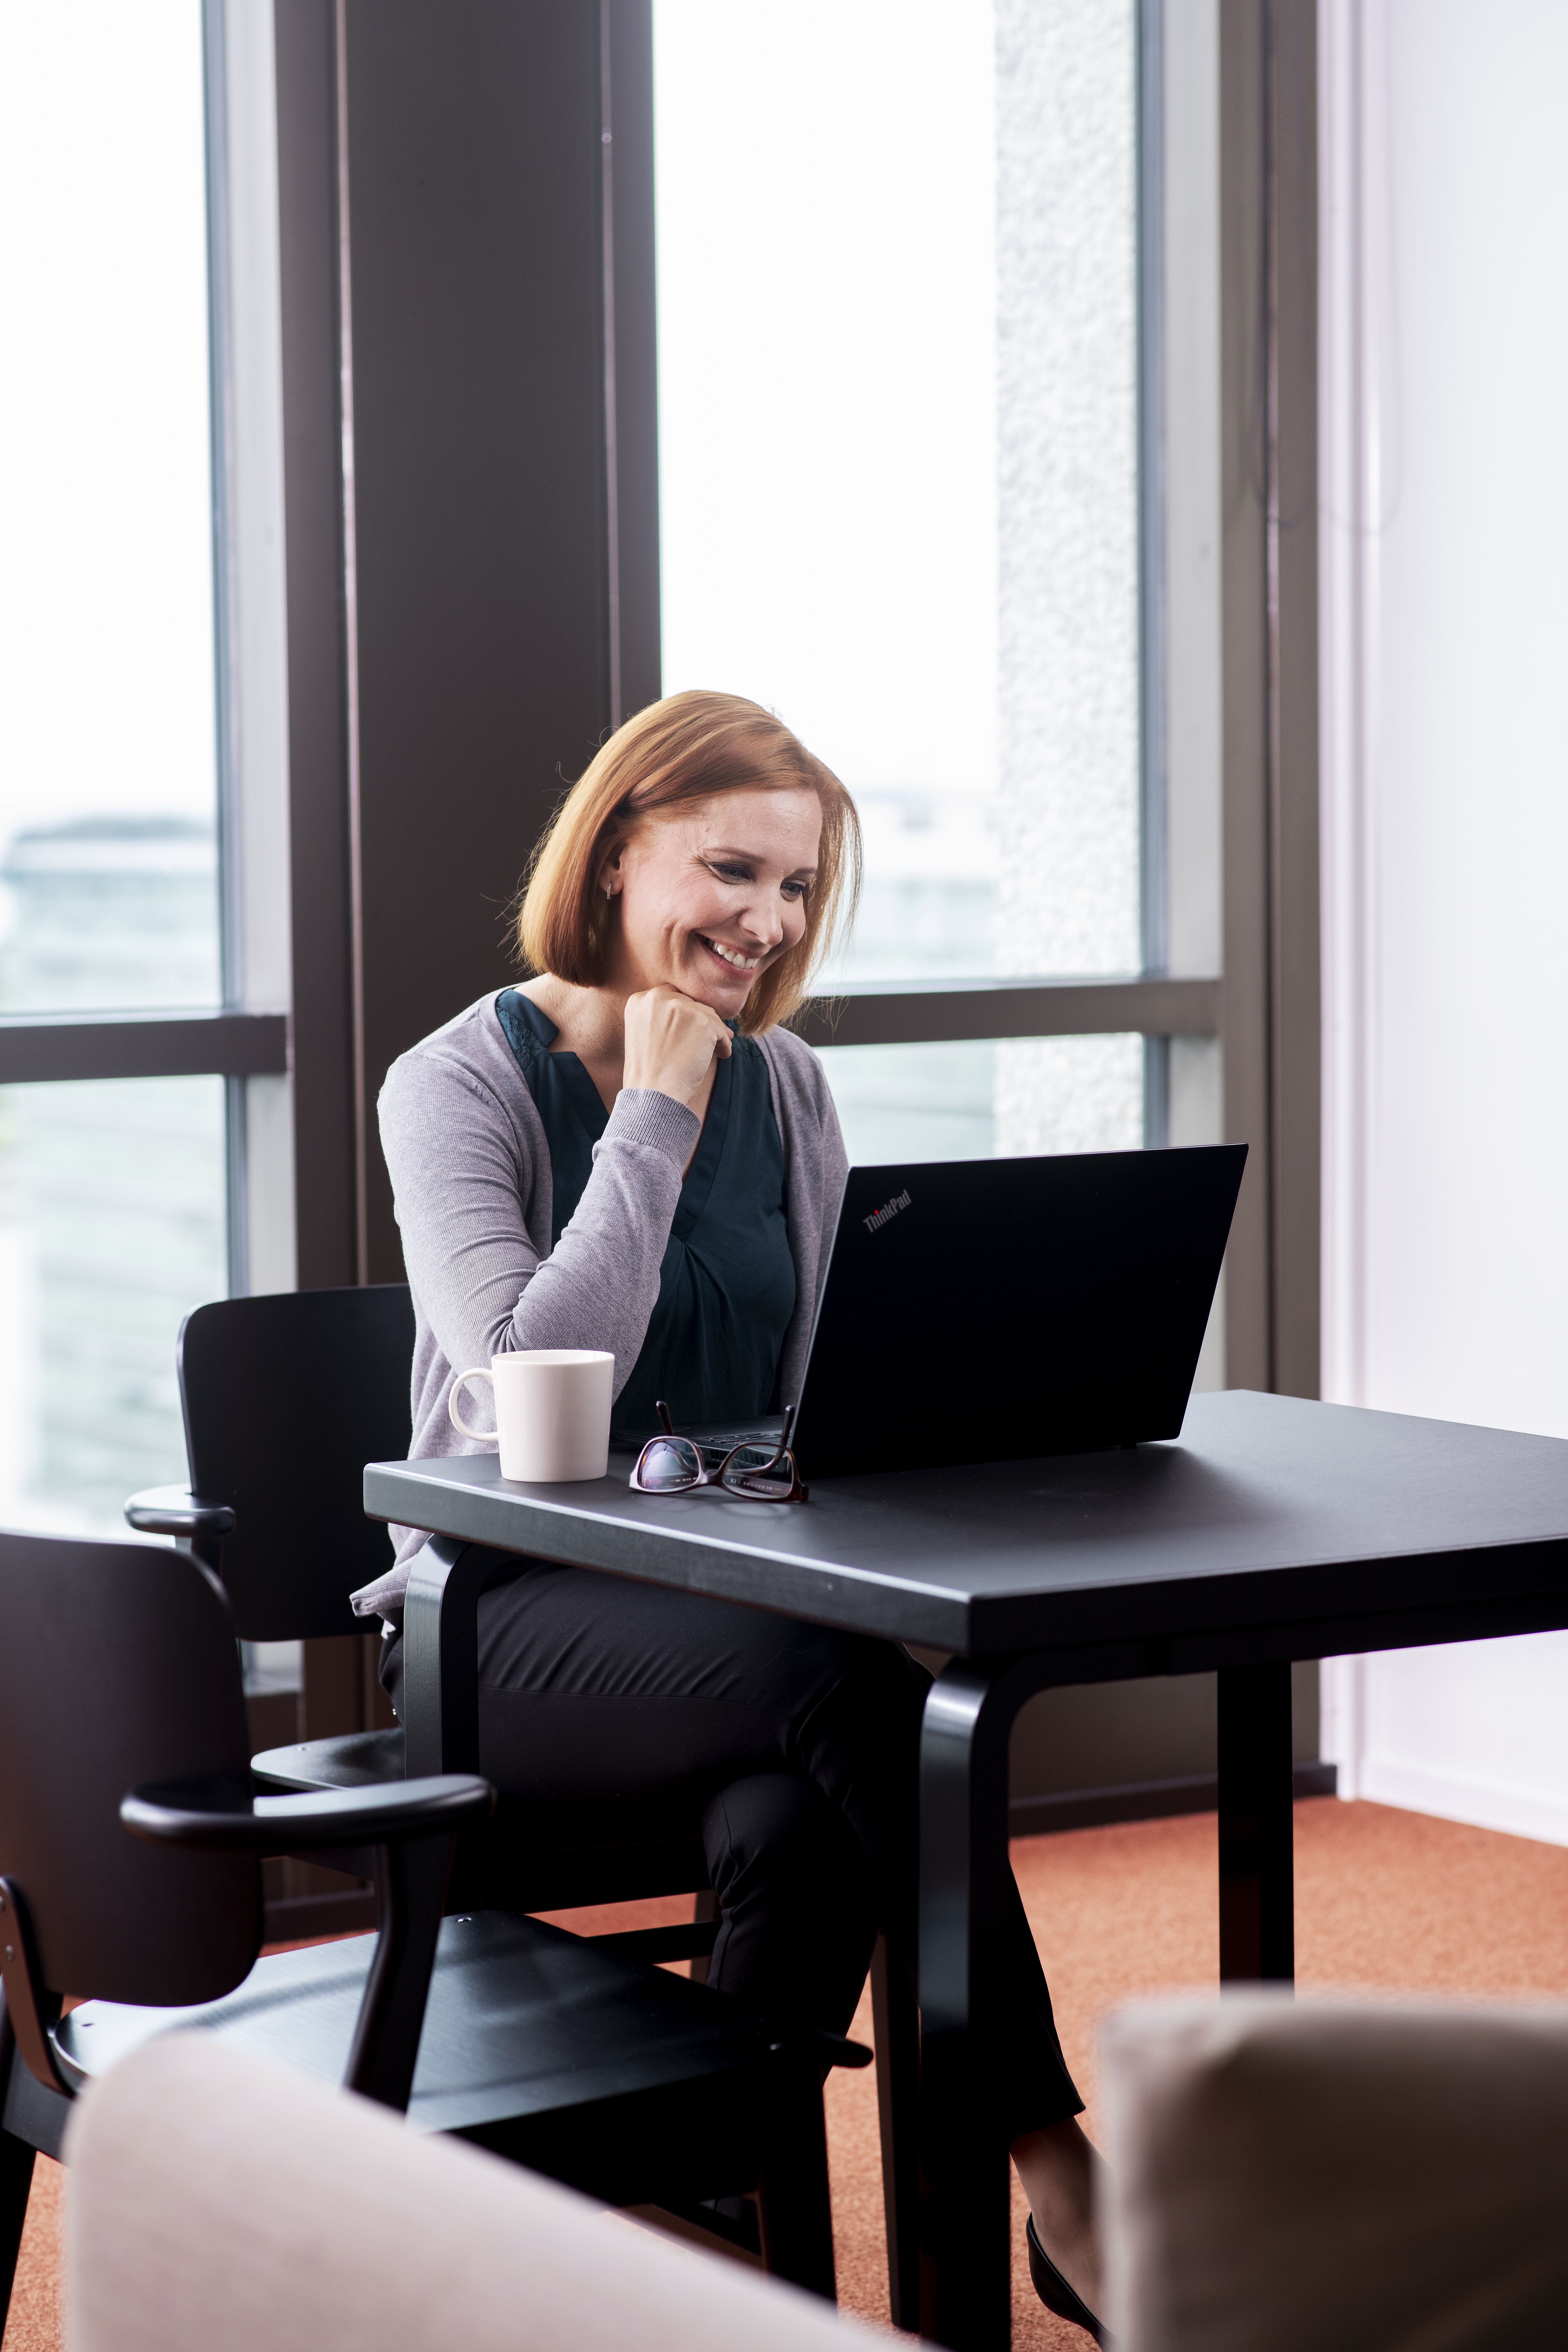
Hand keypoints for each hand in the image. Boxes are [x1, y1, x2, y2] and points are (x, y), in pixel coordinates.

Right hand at [621, 985, 731, 1109]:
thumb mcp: (644, 1034)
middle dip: (700, 1020)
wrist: (652, 1092)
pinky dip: (723, 1044)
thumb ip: (661, 1018)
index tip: (688, 1028)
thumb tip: (697, 1013)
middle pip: (690, 1003)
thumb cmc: (648, 1072)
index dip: (683, 1013)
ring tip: (715, 1049)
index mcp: (639, 1000)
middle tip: (706, 1038)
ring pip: (707, 1014)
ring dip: (713, 1032)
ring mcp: (680, 1007)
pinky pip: (720, 1029)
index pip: (670, 997)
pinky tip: (722, 1055)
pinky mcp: (701, 1021)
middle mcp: (657, 998)